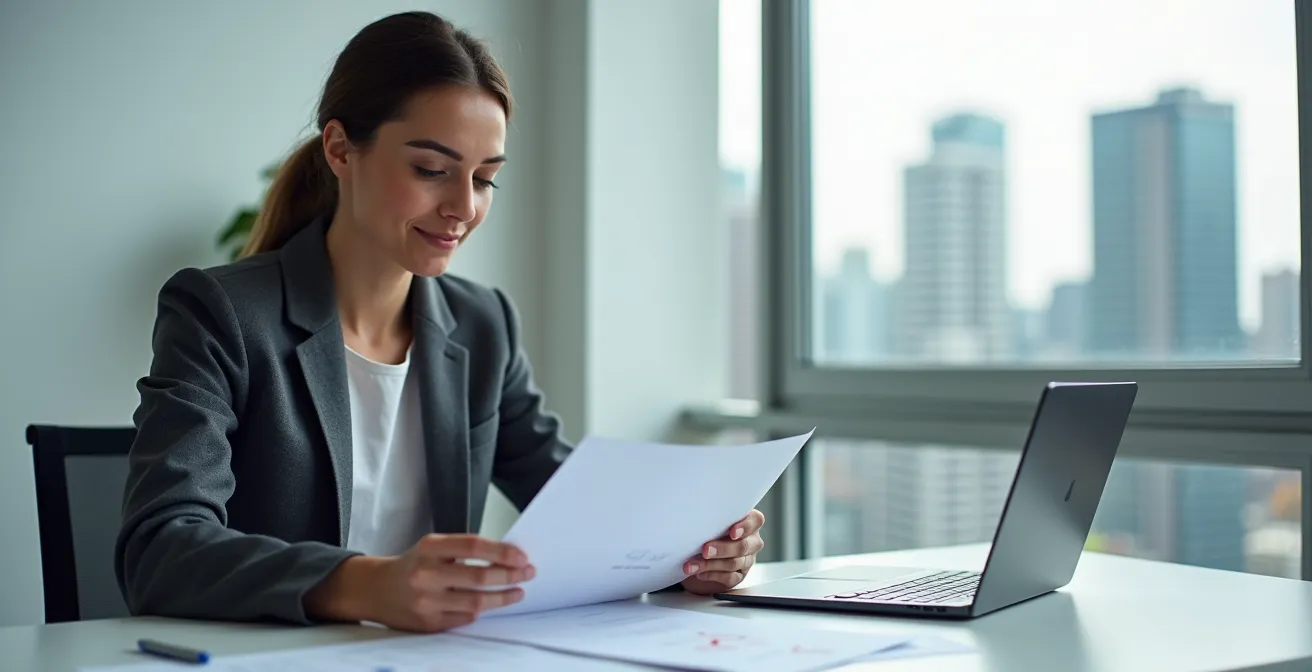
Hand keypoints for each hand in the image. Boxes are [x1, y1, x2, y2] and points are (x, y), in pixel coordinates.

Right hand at [305, 534, 534, 631]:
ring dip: (503, 597)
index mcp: (430, 548)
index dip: (502, 551)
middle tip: (528, 573)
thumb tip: (507, 556)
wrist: (376, 589)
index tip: (522, 556)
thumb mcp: (433, 547)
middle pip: (479, 576)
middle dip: (510, 575)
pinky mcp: (428, 622)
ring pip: (476, 602)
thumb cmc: (413, 564)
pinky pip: (464, 618)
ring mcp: (426, 601)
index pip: (474, 546)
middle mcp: (426, 573)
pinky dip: (481, 611)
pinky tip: (491, 604)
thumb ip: (464, 549)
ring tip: (518, 592)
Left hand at [680, 509, 764, 594]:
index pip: (756, 521)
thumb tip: (694, 518)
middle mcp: (751, 541)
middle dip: (722, 549)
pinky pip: (729, 578)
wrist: (701, 551)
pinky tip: (699, 573)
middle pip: (743, 546)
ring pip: (734, 563)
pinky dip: (712, 575)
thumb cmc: (708, 529)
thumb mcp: (711, 521)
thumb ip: (711, 518)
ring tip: (692, 565)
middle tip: (705, 550)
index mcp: (749, 522)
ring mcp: (747, 559)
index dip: (745, 526)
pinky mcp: (739, 575)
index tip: (732, 532)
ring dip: (710, 564)